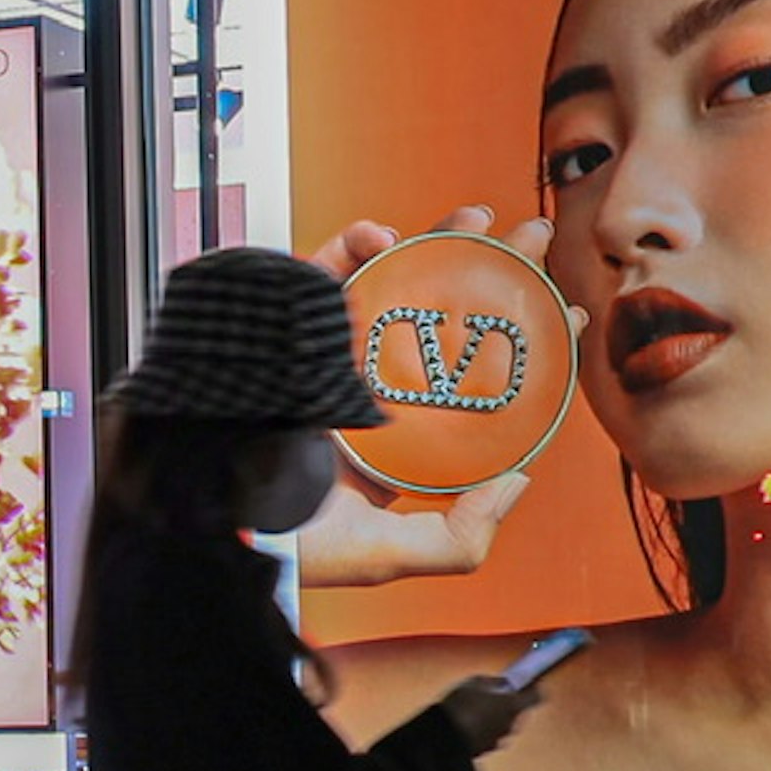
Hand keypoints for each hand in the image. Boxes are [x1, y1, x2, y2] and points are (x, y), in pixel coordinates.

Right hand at [297, 208, 569, 592]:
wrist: (205, 518)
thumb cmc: (288, 546)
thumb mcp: (388, 555)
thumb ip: (458, 539)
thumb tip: (517, 481)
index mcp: (396, 434)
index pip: (470, 377)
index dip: (523, 343)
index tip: (566, 315)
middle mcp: (367, 385)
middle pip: (443, 314)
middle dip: (495, 270)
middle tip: (535, 236)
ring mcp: (327, 351)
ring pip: (393, 282)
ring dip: (435, 239)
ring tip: (478, 215)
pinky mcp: (285, 324)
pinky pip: (321, 271)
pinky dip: (350, 244)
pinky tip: (382, 236)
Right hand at [437, 670, 539, 757]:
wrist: (442, 738)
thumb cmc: (459, 707)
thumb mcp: (474, 683)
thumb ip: (494, 681)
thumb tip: (502, 682)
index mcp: (512, 705)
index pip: (536, 696)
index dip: (533, 688)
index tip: (527, 683)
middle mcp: (510, 724)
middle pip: (518, 711)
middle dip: (508, 702)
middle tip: (493, 694)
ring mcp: (498, 739)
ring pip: (502, 724)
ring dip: (494, 717)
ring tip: (475, 708)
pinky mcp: (485, 750)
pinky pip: (489, 736)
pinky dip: (483, 729)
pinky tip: (468, 722)